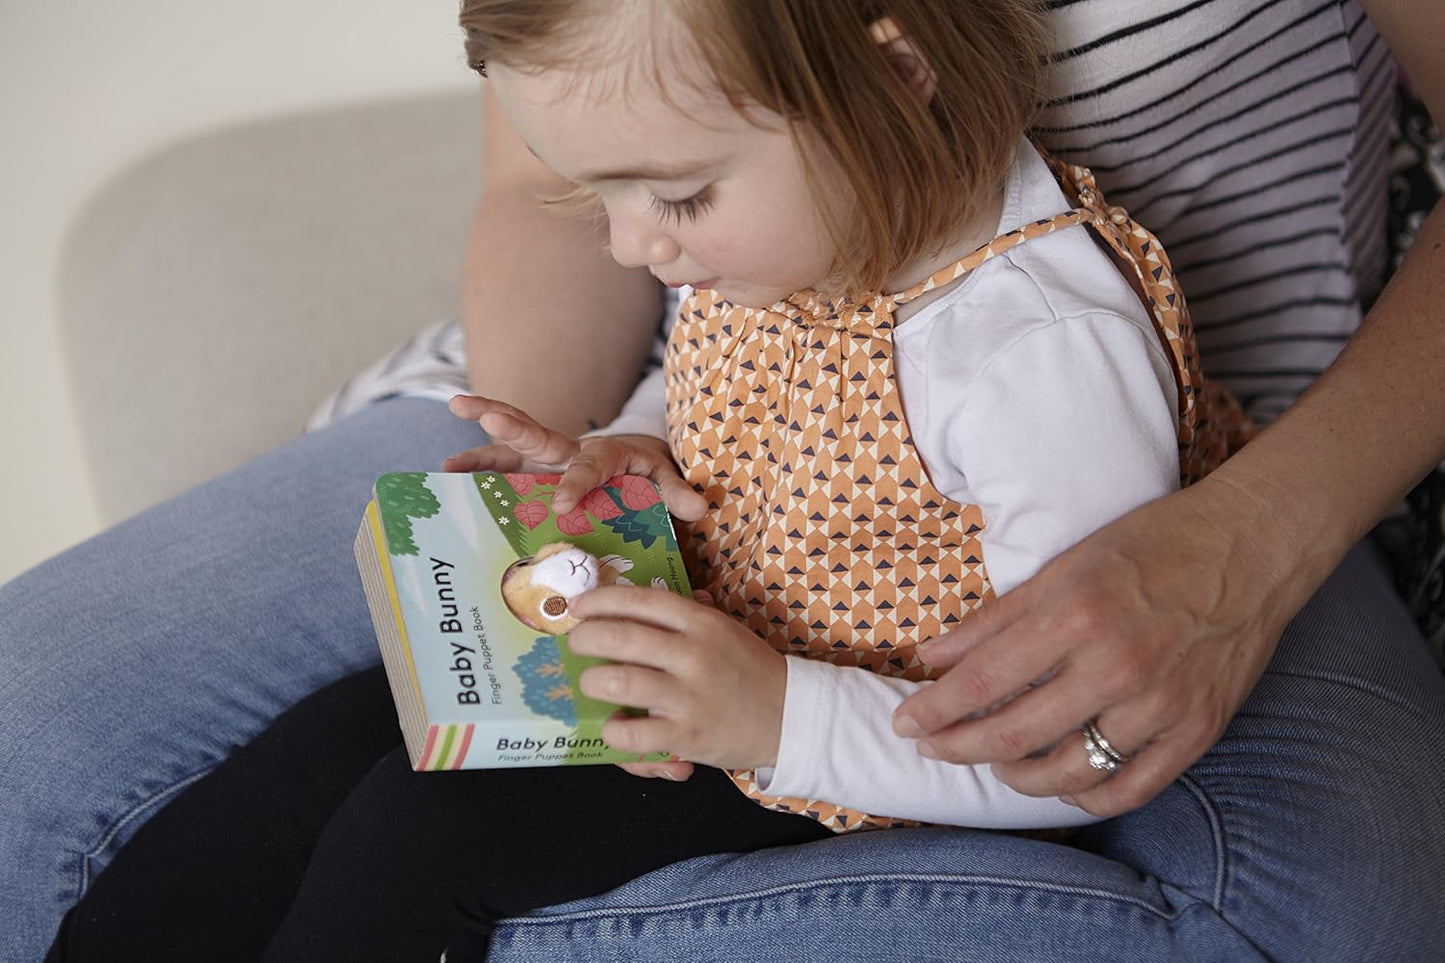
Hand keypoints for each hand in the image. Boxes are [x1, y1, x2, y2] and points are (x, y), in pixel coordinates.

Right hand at [444, 394, 706, 519]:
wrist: (635, 459)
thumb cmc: (649, 472)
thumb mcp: (666, 480)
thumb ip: (677, 493)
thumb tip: (699, 510)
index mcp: (605, 454)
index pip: (588, 467)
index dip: (576, 484)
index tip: (563, 505)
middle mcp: (570, 451)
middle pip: (539, 435)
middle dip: (510, 424)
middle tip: (478, 411)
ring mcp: (547, 460)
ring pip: (510, 448)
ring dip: (479, 447)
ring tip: (445, 462)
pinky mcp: (533, 469)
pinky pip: (501, 466)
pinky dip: (475, 469)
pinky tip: (446, 478)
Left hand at [566, 585, 786, 771]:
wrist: (791, 717)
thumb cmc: (748, 670)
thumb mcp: (723, 630)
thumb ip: (684, 615)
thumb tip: (635, 600)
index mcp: (701, 623)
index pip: (640, 600)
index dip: (600, 600)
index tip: (578, 606)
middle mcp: (694, 654)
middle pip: (619, 636)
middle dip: (584, 638)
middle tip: (576, 644)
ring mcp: (689, 696)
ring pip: (619, 681)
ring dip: (592, 681)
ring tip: (591, 683)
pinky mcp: (687, 736)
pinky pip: (632, 734)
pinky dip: (612, 731)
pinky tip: (614, 726)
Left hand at [892, 476, 1295, 816]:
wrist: (1251, 547)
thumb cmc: (1152, 545)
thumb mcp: (1064, 565)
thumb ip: (995, 619)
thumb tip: (932, 656)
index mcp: (1075, 616)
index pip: (981, 683)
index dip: (933, 711)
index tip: (905, 724)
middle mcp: (1117, 666)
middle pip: (1014, 736)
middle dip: (958, 748)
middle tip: (933, 747)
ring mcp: (1161, 704)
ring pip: (1067, 773)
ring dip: (1016, 777)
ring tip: (995, 762)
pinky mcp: (1197, 730)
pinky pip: (1128, 788)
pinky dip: (1084, 796)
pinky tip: (1060, 782)